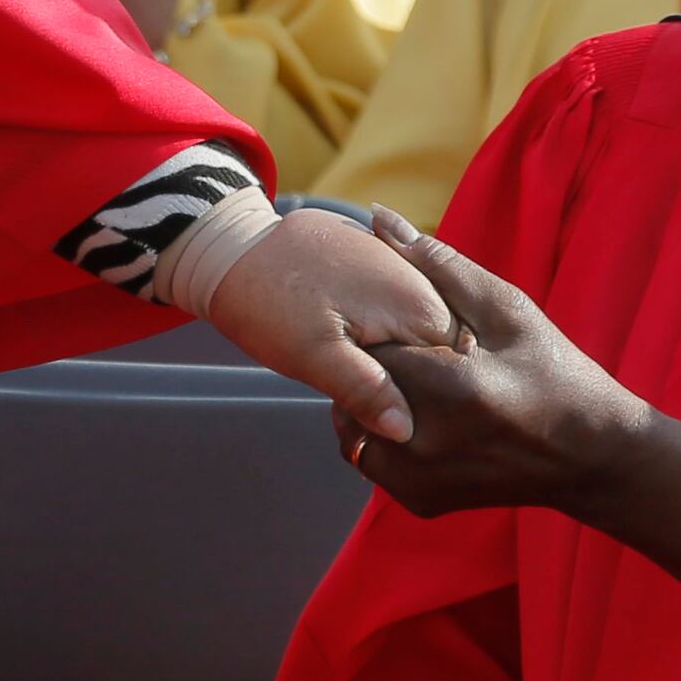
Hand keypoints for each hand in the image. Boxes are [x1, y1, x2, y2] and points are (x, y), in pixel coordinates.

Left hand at [200, 204, 455, 442]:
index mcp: (417, 305)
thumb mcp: (314, 357)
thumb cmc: (267, 304)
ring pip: (417, 331)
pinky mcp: (377, 262)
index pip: (453, 370)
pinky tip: (351, 343)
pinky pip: (397, 307)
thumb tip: (406, 430)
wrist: (227, 249)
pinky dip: (381, 330)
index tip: (389, 415)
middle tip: (362, 394)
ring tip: (350, 366)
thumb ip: (365, 390)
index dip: (426, 401)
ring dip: (396, 355)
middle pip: (439, 350)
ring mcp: (399, 266)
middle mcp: (420, 280)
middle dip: (411, 379)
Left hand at [331, 222, 649, 520]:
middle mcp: (424, 443)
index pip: (364, 342)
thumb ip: (438, 265)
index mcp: (450, 389)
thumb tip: (380, 216)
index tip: (395, 320)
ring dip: (367, 398)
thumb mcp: (507, 310)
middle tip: (406, 351)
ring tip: (413, 381)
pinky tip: (418, 414)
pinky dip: (381, 431)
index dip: (373, 325)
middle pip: (350, 384)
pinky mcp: (418, 501)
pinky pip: (370, 455)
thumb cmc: (555, 372)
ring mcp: (417, 480)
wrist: (591, 458)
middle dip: (366, 361)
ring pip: (351, 422)